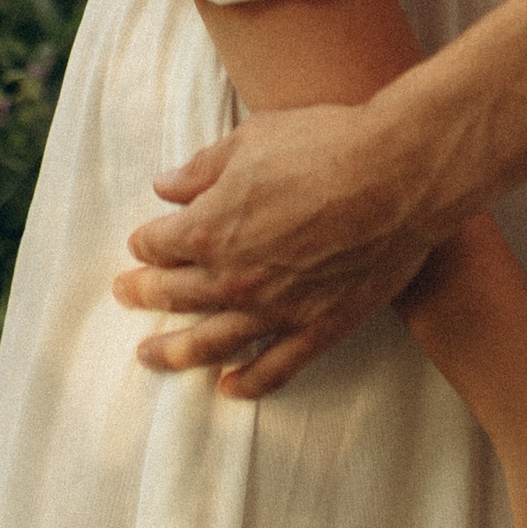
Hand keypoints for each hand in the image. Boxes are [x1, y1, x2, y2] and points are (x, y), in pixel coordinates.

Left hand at [115, 104, 436, 393]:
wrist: (400, 174)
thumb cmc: (326, 144)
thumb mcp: (252, 139)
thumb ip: (203, 169)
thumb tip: (165, 186)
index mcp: (210, 227)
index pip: (159, 242)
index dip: (146, 241)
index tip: (143, 241)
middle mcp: (233, 277)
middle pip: (174, 294)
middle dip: (145, 293)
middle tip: (126, 295)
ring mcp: (276, 309)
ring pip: (211, 342)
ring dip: (175, 352)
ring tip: (149, 357)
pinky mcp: (319, 328)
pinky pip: (275, 367)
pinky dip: (247, 382)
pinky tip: (228, 388)